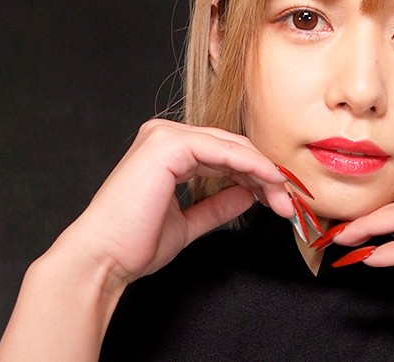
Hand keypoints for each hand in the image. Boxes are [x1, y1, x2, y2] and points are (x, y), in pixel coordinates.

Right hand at [51, 118, 293, 286]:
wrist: (104, 258)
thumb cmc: (134, 244)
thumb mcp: (188, 222)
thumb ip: (217, 205)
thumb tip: (249, 194)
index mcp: (166, 151)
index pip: (224, 155)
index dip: (256, 176)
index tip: (279, 200)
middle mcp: (164, 136)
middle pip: (232, 148)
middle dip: (265, 175)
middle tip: (289, 202)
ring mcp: (165, 136)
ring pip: (232, 147)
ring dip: (264, 173)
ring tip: (284, 199)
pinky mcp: (168, 144)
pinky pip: (223, 150)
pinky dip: (251, 166)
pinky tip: (269, 182)